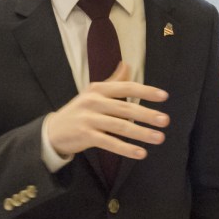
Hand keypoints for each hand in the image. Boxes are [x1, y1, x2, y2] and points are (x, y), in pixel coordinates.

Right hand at [45, 63, 168, 159]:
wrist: (53, 130)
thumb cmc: (79, 110)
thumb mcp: (93, 93)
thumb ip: (112, 80)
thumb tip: (127, 65)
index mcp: (98, 89)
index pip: (125, 87)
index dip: (145, 91)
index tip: (164, 96)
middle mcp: (93, 101)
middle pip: (124, 108)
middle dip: (146, 114)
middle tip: (165, 120)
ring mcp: (88, 119)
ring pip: (119, 126)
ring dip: (141, 133)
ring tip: (159, 138)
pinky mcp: (85, 135)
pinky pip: (109, 142)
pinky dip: (126, 148)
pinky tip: (141, 153)